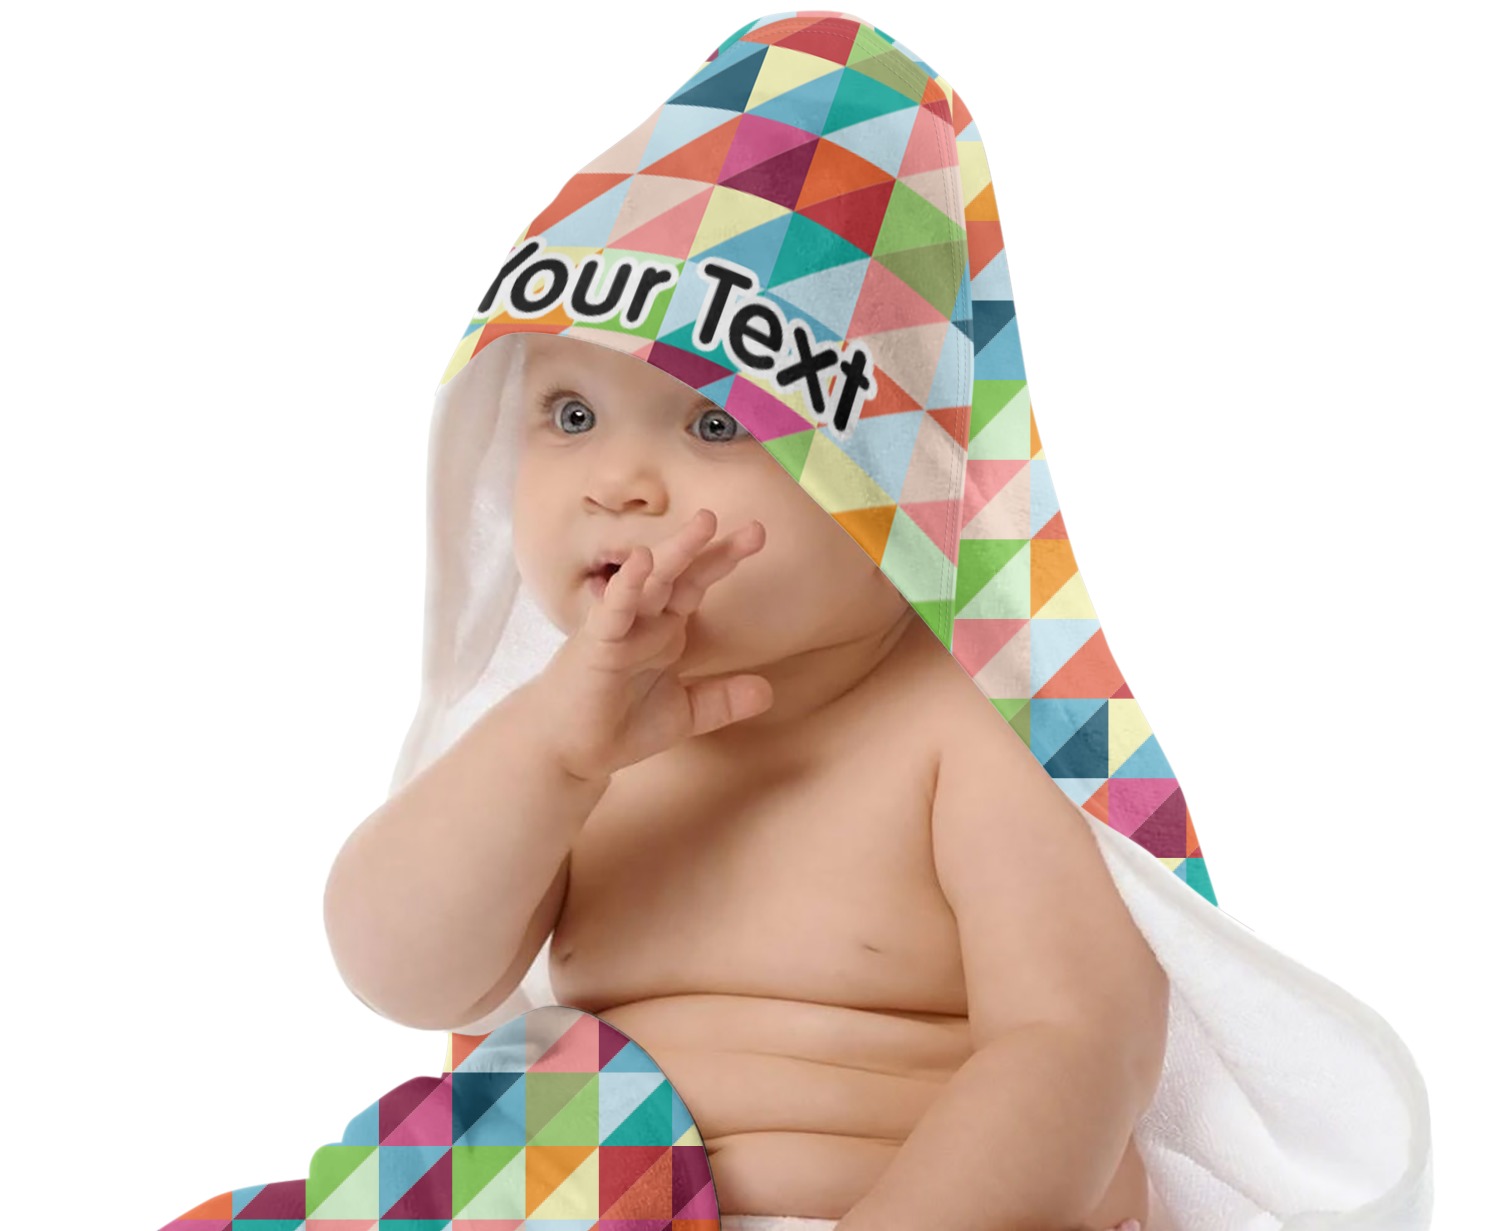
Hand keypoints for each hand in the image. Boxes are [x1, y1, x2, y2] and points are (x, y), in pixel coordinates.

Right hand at [534, 507, 770, 780]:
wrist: (567, 751)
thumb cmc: (618, 724)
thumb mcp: (685, 713)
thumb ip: (722, 701)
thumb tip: (767, 692)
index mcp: (665, 629)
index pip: (697, 584)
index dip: (723, 560)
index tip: (757, 535)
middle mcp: (644, 621)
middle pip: (681, 574)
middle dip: (711, 548)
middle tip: (756, 529)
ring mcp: (619, 628)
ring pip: (650, 583)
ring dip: (676, 553)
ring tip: (705, 524)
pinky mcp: (596, 644)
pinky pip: (613, 611)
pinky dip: (626, 586)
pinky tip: (642, 561)